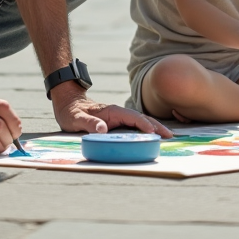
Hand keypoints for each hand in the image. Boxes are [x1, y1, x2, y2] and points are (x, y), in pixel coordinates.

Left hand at [51, 81, 172, 136]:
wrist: (68, 102)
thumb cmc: (71, 112)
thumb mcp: (75, 119)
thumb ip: (88, 124)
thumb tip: (103, 129)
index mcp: (112, 111)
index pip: (132, 117)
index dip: (143, 125)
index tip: (154, 133)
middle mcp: (118, 112)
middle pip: (141, 118)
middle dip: (156, 126)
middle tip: (170, 136)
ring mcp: (119, 116)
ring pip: (141, 120)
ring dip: (154, 127)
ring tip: (167, 135)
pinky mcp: (118, 121)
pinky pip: (135, 125)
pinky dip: (147, 129)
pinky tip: (153, 135)